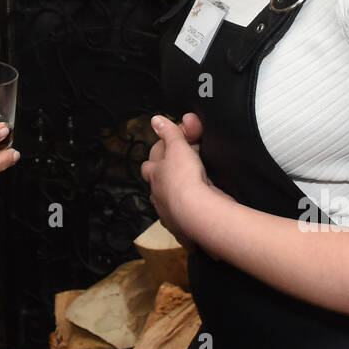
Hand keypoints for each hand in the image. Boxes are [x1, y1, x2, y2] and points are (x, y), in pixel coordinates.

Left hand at [140, 114, 210, 251]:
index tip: (169, 151)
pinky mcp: (184, 229)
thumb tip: (156, 120)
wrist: (198, 214)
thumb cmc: (186, 181)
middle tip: (178, 171)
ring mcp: (170, 214)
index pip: (150, 164)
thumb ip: (170, 133)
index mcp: (155, 176)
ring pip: (169, 203)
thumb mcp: (179, 147)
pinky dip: (189, 216)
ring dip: (177, 197)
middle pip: (157, 185)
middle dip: (165, 178)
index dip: (159, 157)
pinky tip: (199, 213)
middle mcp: (159, 196)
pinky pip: (183, 222)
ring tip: (189, 191)